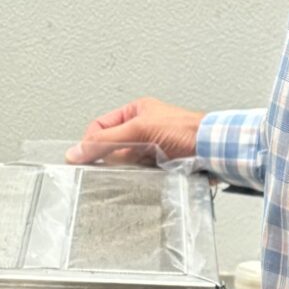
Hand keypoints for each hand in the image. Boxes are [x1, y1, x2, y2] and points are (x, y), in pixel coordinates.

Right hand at [67, 98, 203, 166]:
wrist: (211, 150)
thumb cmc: (184, 131)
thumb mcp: (138, 130)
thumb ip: (106, 140)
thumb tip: (76, 151)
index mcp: (135, 112)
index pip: (100, 126)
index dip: (90, 142)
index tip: (83, 158)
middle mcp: (141, 128)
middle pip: (110, 146)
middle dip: (109, 157)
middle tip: (109, 166)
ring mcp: (149, 148)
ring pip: (124, 162)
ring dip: (125, 168)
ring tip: (134, 169)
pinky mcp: (158, 165)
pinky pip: (137, 172)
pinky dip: (137, 176)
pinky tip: (143, 176)